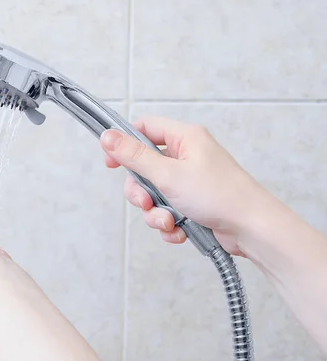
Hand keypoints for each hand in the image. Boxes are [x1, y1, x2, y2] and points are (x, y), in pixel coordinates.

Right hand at [100, 116, 269, 256]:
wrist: (252, 229)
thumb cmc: (219, 195)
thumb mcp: (168, 174)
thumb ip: (134, 156)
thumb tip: (107, 136)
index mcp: (184, 139)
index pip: (145, 128)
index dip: (124, 144)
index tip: (111, 163)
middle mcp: (187, 157)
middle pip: (144, 168)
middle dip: (141, 192)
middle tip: (146, 202)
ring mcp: (190, 181)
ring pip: (154, 194)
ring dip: (155, 212)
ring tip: (168, 222)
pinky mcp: (193, 203)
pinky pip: (167, 210)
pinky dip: (168, 223)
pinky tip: (178, 231)